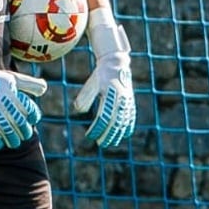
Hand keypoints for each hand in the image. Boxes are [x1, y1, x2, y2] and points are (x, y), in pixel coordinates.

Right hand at [0, 59, 47, 150]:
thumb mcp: (15, 78)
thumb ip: (30, 84)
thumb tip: (44, 89)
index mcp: (12, 91)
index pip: (26, 105)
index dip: (32, 113)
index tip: (34, 120)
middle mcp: (2, 99)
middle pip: (16, 118)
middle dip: (22, 129)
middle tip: (26, 136)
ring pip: (2, 125)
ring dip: (9, 137)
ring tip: (14, 144)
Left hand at [72, 19, 134, 147]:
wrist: (116, 65)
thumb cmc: (101, 75)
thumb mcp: (92, 84)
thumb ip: (85, 97)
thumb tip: (78, 110)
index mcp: (110, 96)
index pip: (103, 118)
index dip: (97, 129)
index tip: (90, 135)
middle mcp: (121, 100)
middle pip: (115, 123)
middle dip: (107, 135)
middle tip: (100, 143)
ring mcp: (127, 102)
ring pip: (124, 122)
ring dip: (117, 134)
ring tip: (110, 143)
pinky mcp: (130, 102)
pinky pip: (131, 117)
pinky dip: (128, 127)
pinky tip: (124, 135)